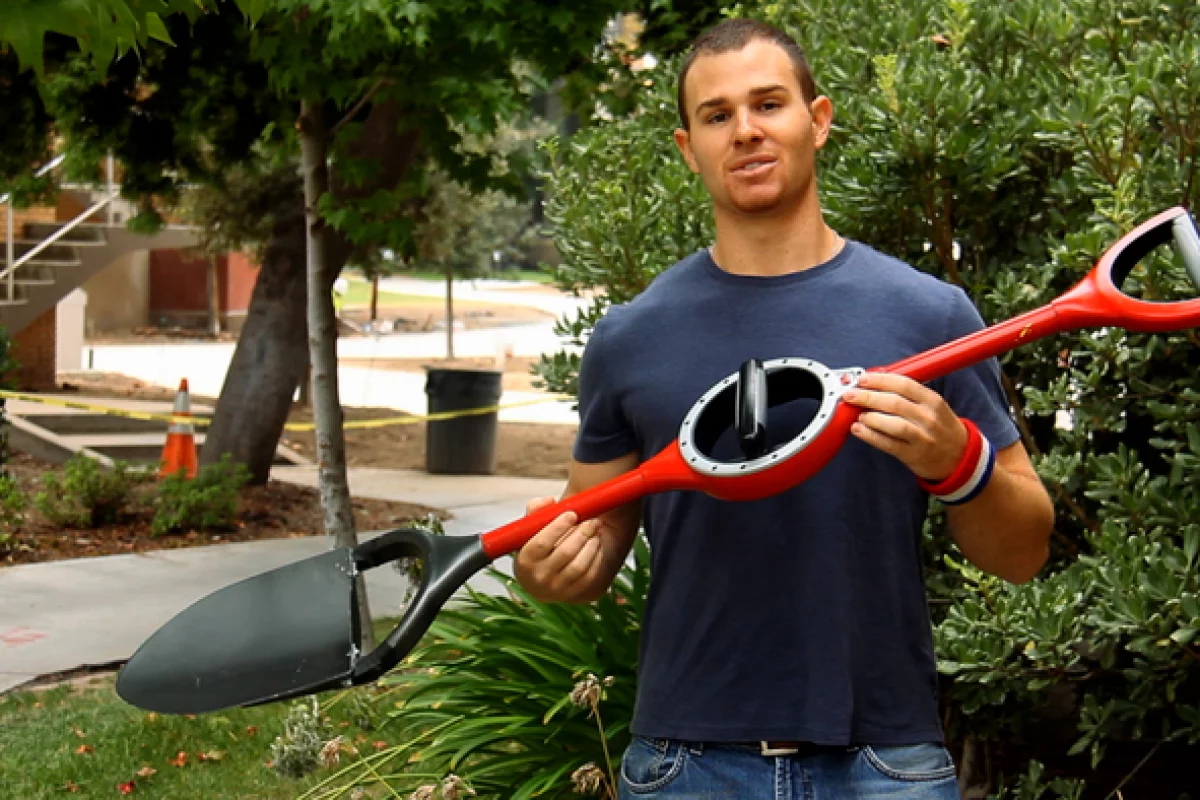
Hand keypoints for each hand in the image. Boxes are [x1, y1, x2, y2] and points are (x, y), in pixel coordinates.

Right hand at [512, 496, 605, 602]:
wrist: (542, 578)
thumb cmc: (538, 546)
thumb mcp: (530, 530)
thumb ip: (536, 511)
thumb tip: (549, 501)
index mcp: (524, 560)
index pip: (542, 543)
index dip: (558, 526)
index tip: (572, 513)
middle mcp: (538, 578)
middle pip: (565, 553)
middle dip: (582, 533)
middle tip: (591, 520)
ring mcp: (556, 589)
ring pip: (579, 565)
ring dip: (591, 545)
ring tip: (595, 531)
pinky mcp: (573, 594)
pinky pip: (589, 576)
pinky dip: (596, 558)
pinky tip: (596, 544)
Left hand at [841, 372, 966, 480]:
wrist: (959, 457)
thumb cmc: (940, 427)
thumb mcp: (932, 406)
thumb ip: (908, 395)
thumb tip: (875, 383)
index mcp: (933, 401)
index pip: (904, 384)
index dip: (881, 380)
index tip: (863, 379)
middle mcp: (929, 418)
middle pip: (895, 403)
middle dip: (868, 397)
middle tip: (851, 394)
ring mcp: (922, 438)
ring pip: (893, 424)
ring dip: (871, 417)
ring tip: (858, 414)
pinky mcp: (913, 455)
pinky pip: (888, 444)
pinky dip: (871, 436)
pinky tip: (858, 429)